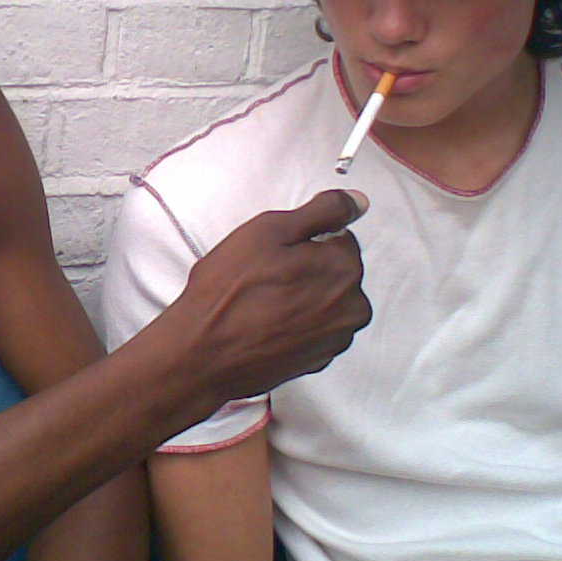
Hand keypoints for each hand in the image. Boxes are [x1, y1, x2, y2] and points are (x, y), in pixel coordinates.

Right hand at [170, 190, 370, 401]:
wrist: (204, 354)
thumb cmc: (230, 292)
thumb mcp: (269, 230)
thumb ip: (322, 211)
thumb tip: (357, 201)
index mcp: (344, 268)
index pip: (339, 236)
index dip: (304, 239)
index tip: (277, 250)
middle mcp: (352, 306)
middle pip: (336, 270)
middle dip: (307, 267)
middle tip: (265, 274)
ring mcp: (336, 338)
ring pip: (326, 300)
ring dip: (303, 296)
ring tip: (263, 301)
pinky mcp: (319, 359)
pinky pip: (315, 328)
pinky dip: (297, 322)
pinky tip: (267, 322)